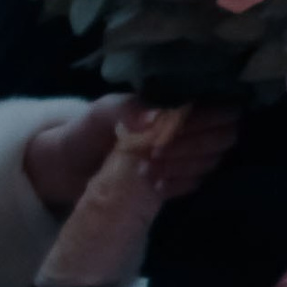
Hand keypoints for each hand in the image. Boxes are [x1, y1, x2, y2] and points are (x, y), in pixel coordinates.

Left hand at [22, 98, 238, 212]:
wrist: (63, 171)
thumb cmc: (84, 133)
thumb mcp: (101, 113)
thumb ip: (128, 109)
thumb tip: (159, 117)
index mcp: (176, 103)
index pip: (220, 107)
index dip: (208, 119)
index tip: (178, 129)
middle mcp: (189, 127)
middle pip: (223, 136)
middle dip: (195, 144)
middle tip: (157, 150)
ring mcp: (184, 156)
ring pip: (211, 160)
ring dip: (184, 164)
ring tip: (149, 166)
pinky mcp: (176, 182)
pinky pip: (195, 183)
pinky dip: (178, 183)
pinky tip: (154, 182)